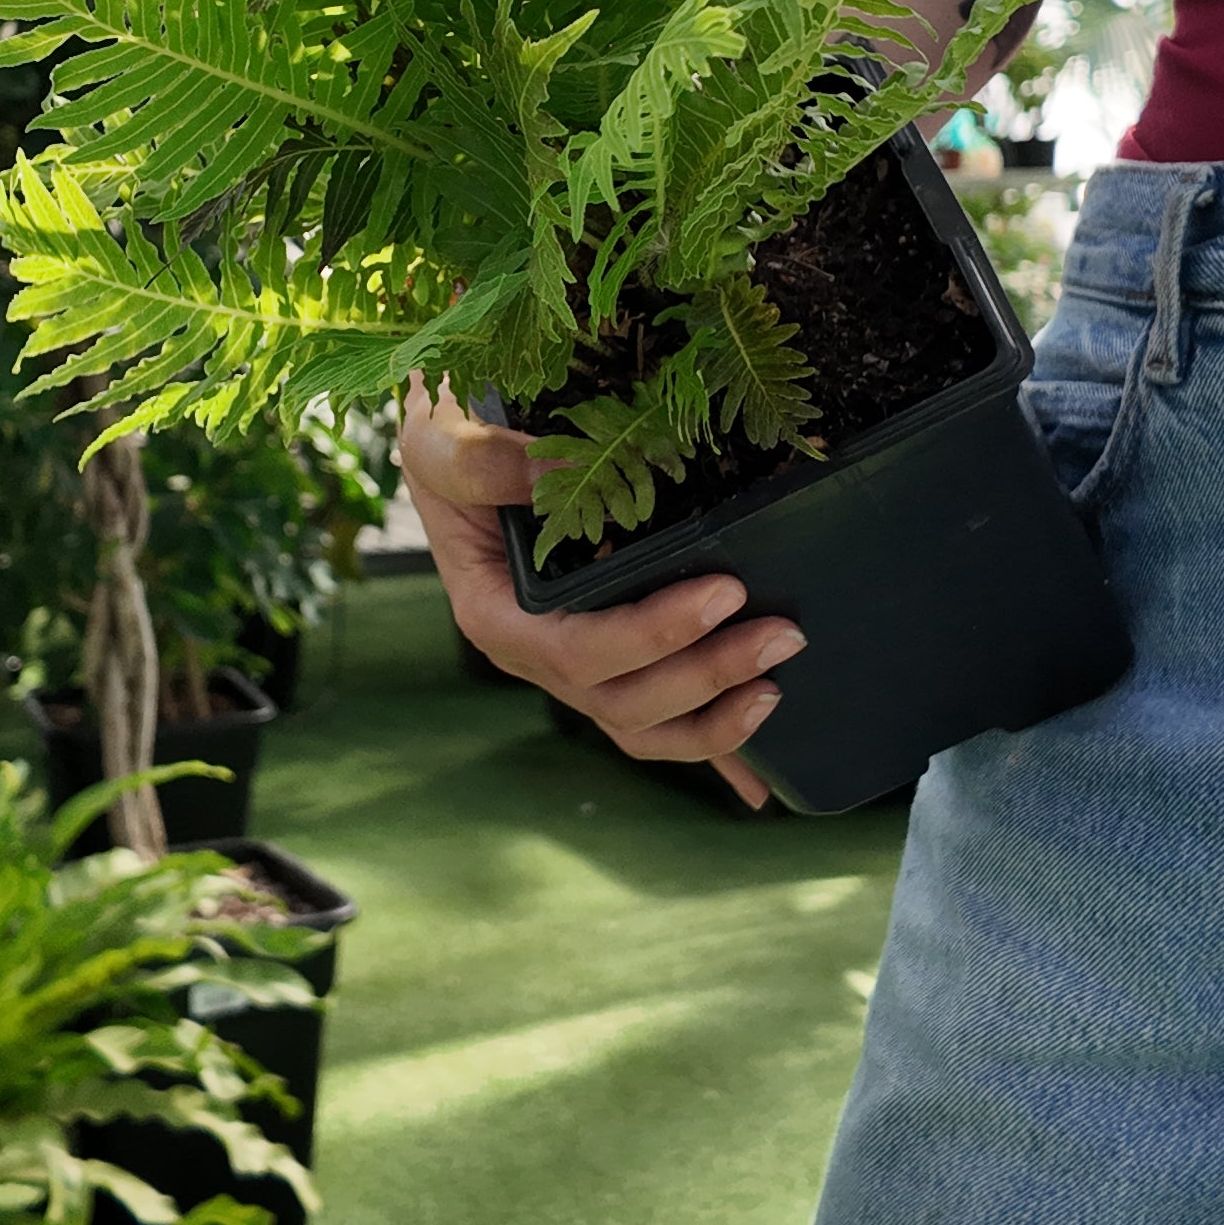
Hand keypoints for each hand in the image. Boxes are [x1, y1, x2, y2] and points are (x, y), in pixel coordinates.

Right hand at [399, 375, 804, 811]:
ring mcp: (572, 665)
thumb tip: (560, 469)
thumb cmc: (443, 441)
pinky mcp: (606, 660)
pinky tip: (759, 784)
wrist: (451, 449)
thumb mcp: (442, 440)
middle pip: (621, 701)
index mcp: (495, 615)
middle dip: (706, 676)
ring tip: (778, 684)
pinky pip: (657, 719)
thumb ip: (483, 460)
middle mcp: (534, 654)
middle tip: (781, 634)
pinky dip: (708, 748)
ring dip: (714, 720)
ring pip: (641, 726)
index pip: (576, 650)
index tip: (723, 592)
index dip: (654, 634)